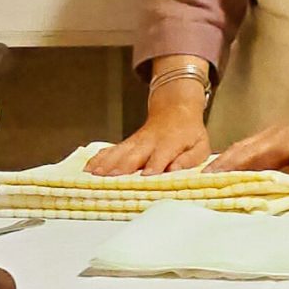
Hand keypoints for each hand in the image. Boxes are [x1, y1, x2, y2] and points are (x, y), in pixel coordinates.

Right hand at [85, 78, 209, 175]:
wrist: (176, 110)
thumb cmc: (190, 133)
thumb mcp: (200, 146)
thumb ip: (190, 159)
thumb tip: (175, 170)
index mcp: (170, 143)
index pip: (161, 156)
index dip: (154, 166)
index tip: (146, 176)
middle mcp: (149, 142)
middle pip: (134, 155)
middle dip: (122, 167)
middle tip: (110, 179)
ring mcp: (136, 142)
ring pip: (119, 152)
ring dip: (106, 164)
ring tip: (93, 175)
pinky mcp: (127, 143)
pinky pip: (111, 150)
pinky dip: (99, 158)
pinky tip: (88, 167)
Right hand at [205, 95, 288, 174]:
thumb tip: (269, 183)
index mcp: (275, 142)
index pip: (243, 157)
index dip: (224, 169)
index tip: (205, 180)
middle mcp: (272, 137)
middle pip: (239, 151)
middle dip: (220, 165)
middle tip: (202, 180)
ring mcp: (278, 135)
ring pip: (247, 149)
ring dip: (231, 161)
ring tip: (217, 175)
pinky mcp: (286, 138)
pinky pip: (258, 149)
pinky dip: (245, 158)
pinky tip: (244, 166)